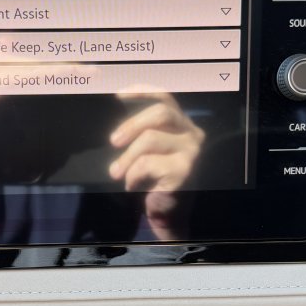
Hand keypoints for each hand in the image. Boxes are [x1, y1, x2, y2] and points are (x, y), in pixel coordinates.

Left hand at [108, 91, 204, 240]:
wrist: (167, 214)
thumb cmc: (153, 180)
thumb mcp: (148, 151)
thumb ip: (141, 132)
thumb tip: (114, 112)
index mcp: (182, 124)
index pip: (165, 97)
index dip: (142, 91)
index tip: (117, 94)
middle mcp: (192, 134)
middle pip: (161, 113)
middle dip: (131, 124)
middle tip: (112, 141)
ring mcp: (191, 152)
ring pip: (150, 139)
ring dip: (126, 157)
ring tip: (115, 172)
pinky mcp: (184, 171)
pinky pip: (148, 164)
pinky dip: (133, 174)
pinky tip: (131, 185)